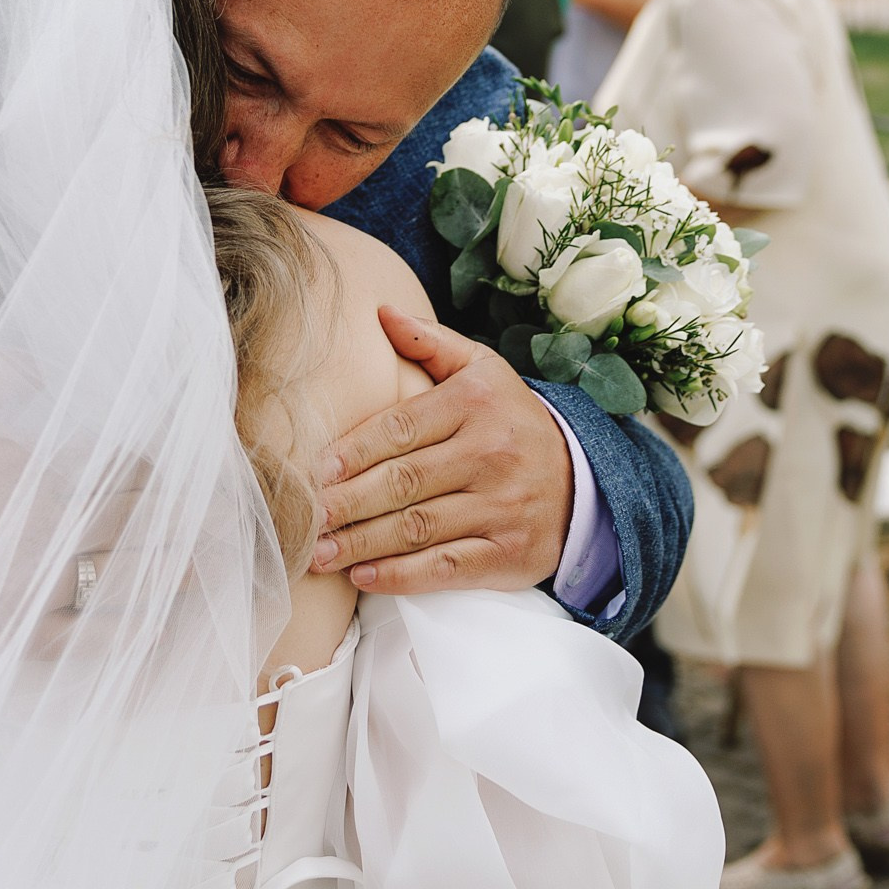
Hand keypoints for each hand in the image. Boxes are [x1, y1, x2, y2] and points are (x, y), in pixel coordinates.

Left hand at [312, 309, 571, 594]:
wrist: (583, 480)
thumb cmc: (511, 420)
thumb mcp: (482, 371)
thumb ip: (429, 343)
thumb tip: (380, 312)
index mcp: (476, 403)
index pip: (401, 428)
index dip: (352, 452)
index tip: (314, 471)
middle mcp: (492, 453)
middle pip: (403, 482)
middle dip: (346, 503)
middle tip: (305, 518)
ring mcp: (503, 506)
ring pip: (418, 528)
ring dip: (361, 544)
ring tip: (319, 552)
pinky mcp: (510, 553)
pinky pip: (447, 567)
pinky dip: (402, 575)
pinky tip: (364, 575)